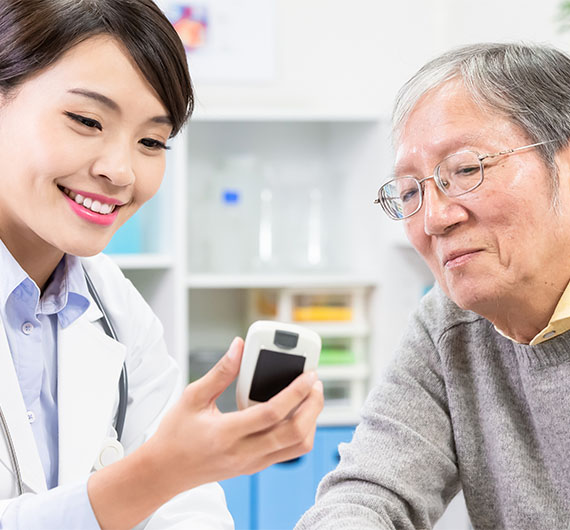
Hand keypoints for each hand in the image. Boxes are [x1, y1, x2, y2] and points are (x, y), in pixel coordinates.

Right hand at [143, 336, 323, 497]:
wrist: (165, 471)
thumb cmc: (175, 433)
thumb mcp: (192, 397)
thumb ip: (220, 372)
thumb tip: (239, 346)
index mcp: (226, 434)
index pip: (272, 413)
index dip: (296, 392)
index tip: (309, 375)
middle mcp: (244, 453)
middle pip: (295, 433)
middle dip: (313, 406)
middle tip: (316, 383)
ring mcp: (252, 463)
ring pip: (297, 447)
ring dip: (311, 420)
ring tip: (310, 396)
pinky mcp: (255, 466)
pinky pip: (288, 452)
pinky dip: (300, 431)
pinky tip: (297, 411)